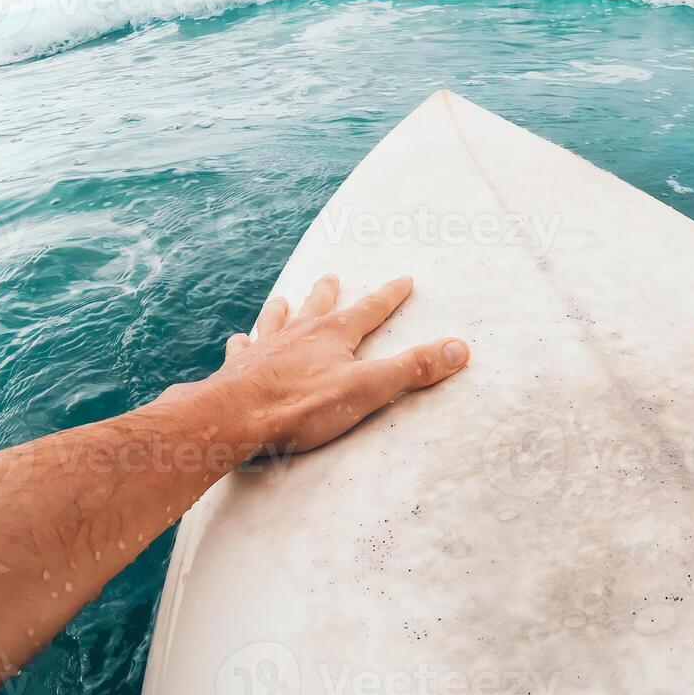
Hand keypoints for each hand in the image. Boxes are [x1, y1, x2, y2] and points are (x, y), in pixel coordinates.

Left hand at [205, 273, 469, 453]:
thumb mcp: (368, 389)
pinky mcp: (238, 370)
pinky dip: (243, 343)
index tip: (404, 279)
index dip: (389, 295)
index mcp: (333, 335)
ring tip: (282, 300)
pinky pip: (241, 350)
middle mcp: (298, 334)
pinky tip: (238, 340)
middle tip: (331, 276)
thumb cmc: (303, 405)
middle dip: (328, 294)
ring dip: (282, 310)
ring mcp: (265, 349)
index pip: (370, 310)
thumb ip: (413, 368)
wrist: (234, 417)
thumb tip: (459, 348)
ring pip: (276, 320)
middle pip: (317, 307)